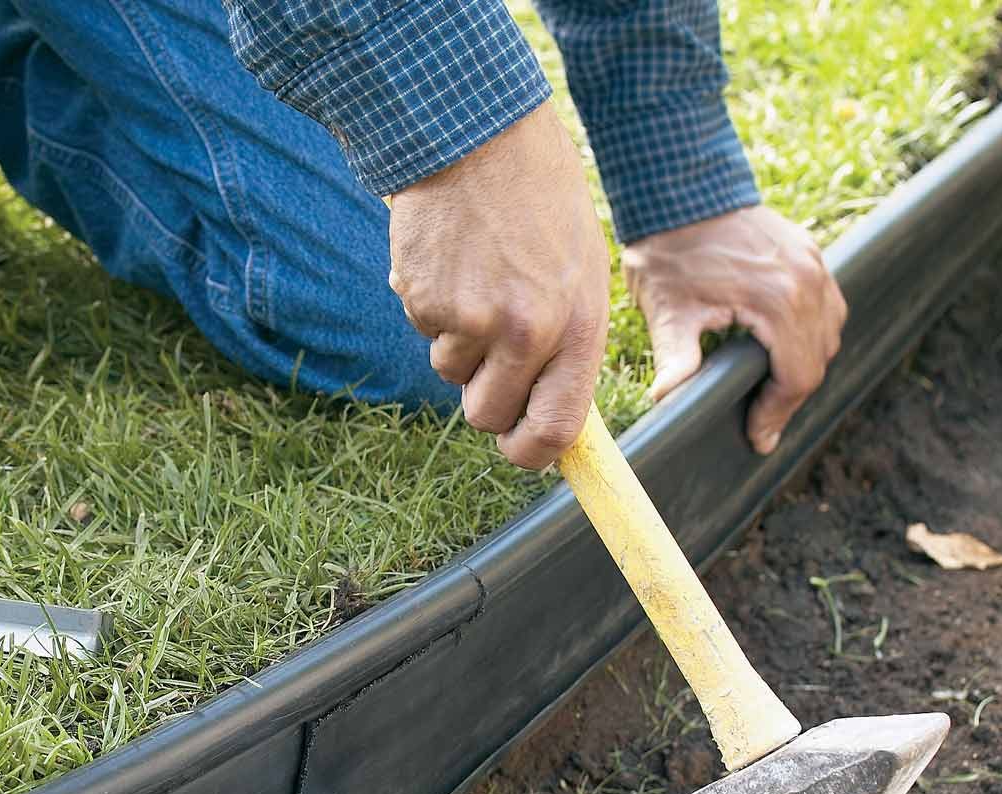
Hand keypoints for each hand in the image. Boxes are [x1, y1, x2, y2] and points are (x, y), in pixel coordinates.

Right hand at [388, 102, 610, 469]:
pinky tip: (453, 262)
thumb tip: (547, 412)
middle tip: (492, 357)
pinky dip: (434, 309)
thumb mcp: (579, 272)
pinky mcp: (423, 302)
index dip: (531, 453)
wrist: (476, 133)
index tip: (520, 448)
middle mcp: (523, 332)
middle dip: (485, 400)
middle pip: (488, 418)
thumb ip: (567, 344)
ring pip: (451, 376)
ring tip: (478, 280)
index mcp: (574, 326)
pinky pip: (425, 334)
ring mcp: (468, 319)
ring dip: (459, 345)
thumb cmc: (540, 202)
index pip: (554, 429)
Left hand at [621, 206, 847, 453]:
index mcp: (780, 301)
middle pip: (817, 360)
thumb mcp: (667, 311)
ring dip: (804, 367)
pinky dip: (811, 335)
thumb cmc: (669, 252)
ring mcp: (815, 264)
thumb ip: (675, 359)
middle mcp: (809, 282)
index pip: (797, 377)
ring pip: (828, 334)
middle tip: (761, 424)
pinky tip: (782, 353)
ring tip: (770, 394)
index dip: (777, 414)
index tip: (758, 439)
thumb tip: (666, 401)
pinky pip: (827, 306)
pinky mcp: (811, 253)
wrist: (680, 192)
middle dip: (790, 398)